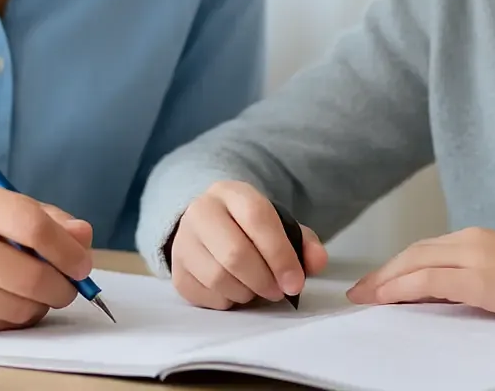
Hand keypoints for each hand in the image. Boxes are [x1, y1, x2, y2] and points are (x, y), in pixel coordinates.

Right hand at [0, 178, 94, 333]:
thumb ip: (45, 218)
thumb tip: (84, 238)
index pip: (32, 226)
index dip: (67, 250)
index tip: (83, 264)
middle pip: (31, 276)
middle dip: (63, 287)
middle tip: (69, 286)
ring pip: (19, 308)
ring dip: (41, 304)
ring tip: (34, 290)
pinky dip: (15, 317)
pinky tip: (5, 300)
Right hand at [169, 181, 329, 309]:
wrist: (210, 226)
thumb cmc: (250, 228)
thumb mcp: (280, 225)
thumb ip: (304, 242)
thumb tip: (317, 262)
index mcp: (231, 193)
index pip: (257, 218)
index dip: (280, 254)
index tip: (295, 282)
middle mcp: (201, 211)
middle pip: (234, 253)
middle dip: (264, 280)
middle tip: (278, 291)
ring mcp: (183, 241)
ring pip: (218, 278)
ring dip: (246, 293)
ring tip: (257, 290)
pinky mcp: (176, 270)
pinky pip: (204, 296)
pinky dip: (226, 301)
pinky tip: (235, 291)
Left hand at [346, 228, 494, 323]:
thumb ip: (480, 278)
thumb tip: (451, 294)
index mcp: (480, 239)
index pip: (426, 250)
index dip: (397, 265)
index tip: (376, 282)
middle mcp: (472, 241)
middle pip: (414, 253)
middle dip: (383, 272)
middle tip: (359, 292)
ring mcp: (476, 257)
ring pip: (416, 263)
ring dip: (385, 280)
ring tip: (364, 298)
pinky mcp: (482, 278)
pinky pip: (430, 281)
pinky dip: (402, 288)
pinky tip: (386, 298)